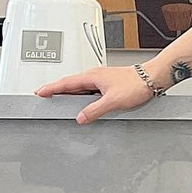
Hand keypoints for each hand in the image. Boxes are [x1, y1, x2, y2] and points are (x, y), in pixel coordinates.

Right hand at [34, 64, 155, 123]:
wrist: (152, 78)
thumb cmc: (136, 84)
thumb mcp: (112, 101)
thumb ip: (94, 110)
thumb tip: (81, 117)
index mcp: (92, 76)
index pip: (65, 83)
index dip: (51, 88)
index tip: (39, 92)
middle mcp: (95, 75)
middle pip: (70, 83)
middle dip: (56, 89)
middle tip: (44, 95)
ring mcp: (101, 79)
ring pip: (79, 86)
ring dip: (68, 92)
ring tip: (59, 99)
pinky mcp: (108, 83)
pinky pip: (88, 89)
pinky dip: (81, 95)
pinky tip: (82, 102)